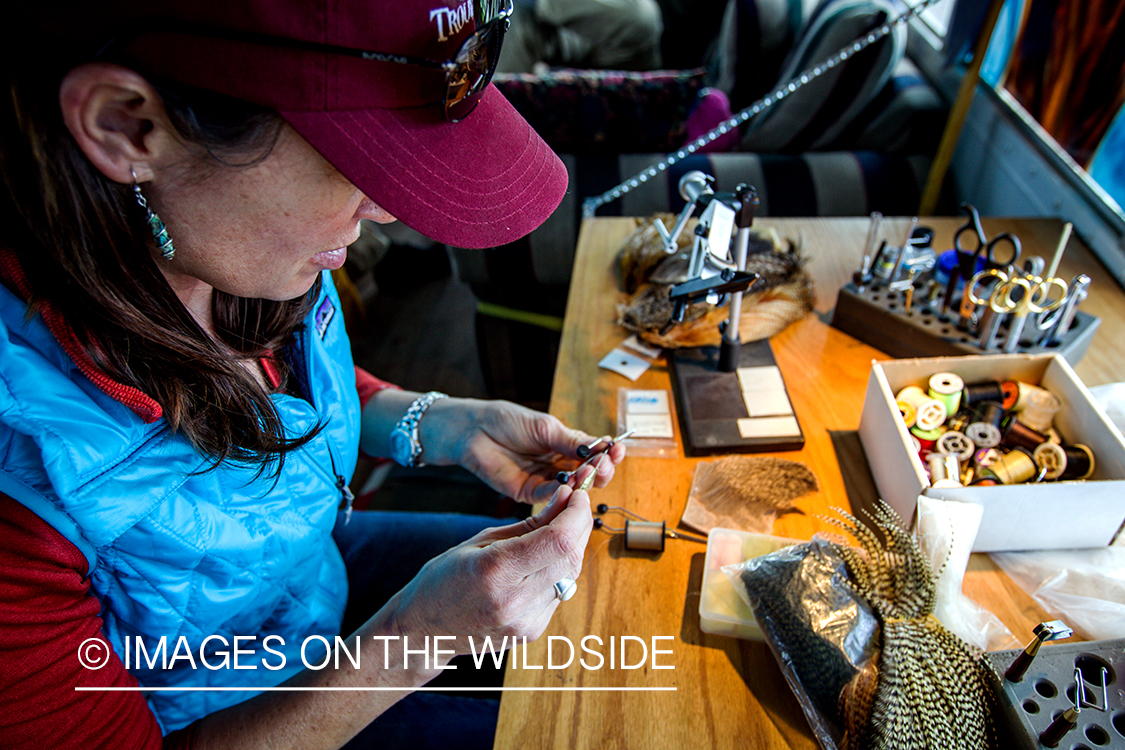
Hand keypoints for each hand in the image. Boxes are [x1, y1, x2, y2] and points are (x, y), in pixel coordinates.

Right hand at [382, 482, 592, 668]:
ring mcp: (525, 621)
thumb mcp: (481, 540)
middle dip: (579, 526)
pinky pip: (559, 593)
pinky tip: (542, 562)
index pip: (558, 540)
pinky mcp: (532, 632)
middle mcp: (514, 601)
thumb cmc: (444, 580)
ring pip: (570, 575)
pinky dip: (558, 571)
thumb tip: (566, 499)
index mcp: (495, 571)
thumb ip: (530, 523)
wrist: (425, 632)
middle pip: (571, 557)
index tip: (578, 495)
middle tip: (573, 507)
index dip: (577, 513)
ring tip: (555, 532)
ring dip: (570, 548)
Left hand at [422, 398, 625, 503]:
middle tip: (604, 465)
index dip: (607, 453)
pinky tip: (569, 483)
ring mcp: (544, 480)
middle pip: (587, 474)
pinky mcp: (528, 492)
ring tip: (589, 472)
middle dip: (600, 470)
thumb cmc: (507, 421)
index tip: (618, 450)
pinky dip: (561, 491)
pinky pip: (549, 495)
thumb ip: (571, 441)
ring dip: (583, 481)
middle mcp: (558, 465)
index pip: (593, 453)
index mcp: (564, 446)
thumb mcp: (544, 428)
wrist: (473, 430)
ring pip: (572, 487)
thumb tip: (600, 447)